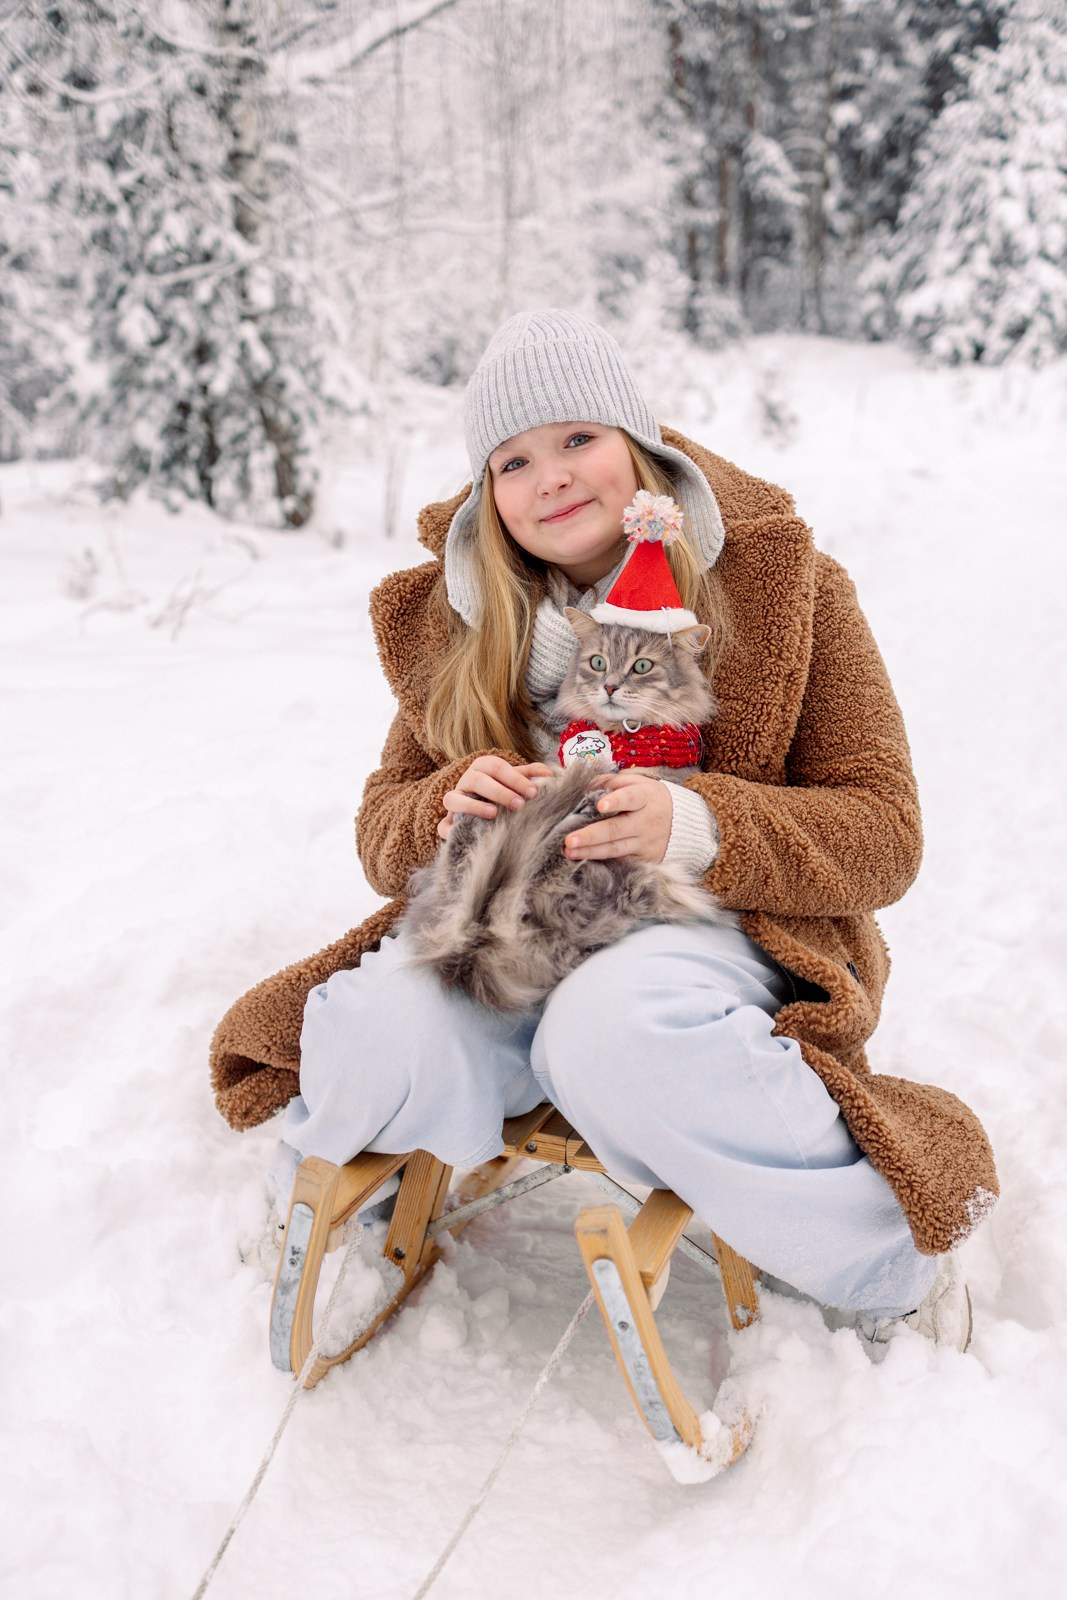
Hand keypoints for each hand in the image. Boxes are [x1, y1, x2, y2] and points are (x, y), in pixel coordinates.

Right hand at [438, 756, 554, 840]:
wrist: (482, 815)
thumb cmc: (503, 794)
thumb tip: (551, 775)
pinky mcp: (447, 823)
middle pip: (476, 779)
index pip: (496, 766)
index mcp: (482, 768)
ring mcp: (454, 802)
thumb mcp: (516, 782)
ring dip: (473, 806)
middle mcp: (465, 782)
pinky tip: (466, 833)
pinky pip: (442, 826)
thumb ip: (531, 775)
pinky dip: (450, 830)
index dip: (515, 778)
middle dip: (499, 791)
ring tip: (494, 814)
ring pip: (452, 799)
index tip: (533, 792)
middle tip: (520, 805)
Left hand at [563, 772, 671, 863]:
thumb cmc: (651, 798)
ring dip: (590, 852)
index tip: (599, 806)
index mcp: (644, 797)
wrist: (684, 822)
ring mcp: (645, 842)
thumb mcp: (638, 783)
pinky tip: (583, 860)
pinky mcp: (646, 858)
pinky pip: (621, 861)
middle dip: (591, 835)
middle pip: (616, 829)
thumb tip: (584, 784)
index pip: (630, 798)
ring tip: (569, 852)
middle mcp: (645, 821)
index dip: (615, 801)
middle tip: (569, 840)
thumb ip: (611, 781)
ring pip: (615, 849)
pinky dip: (602, 862)